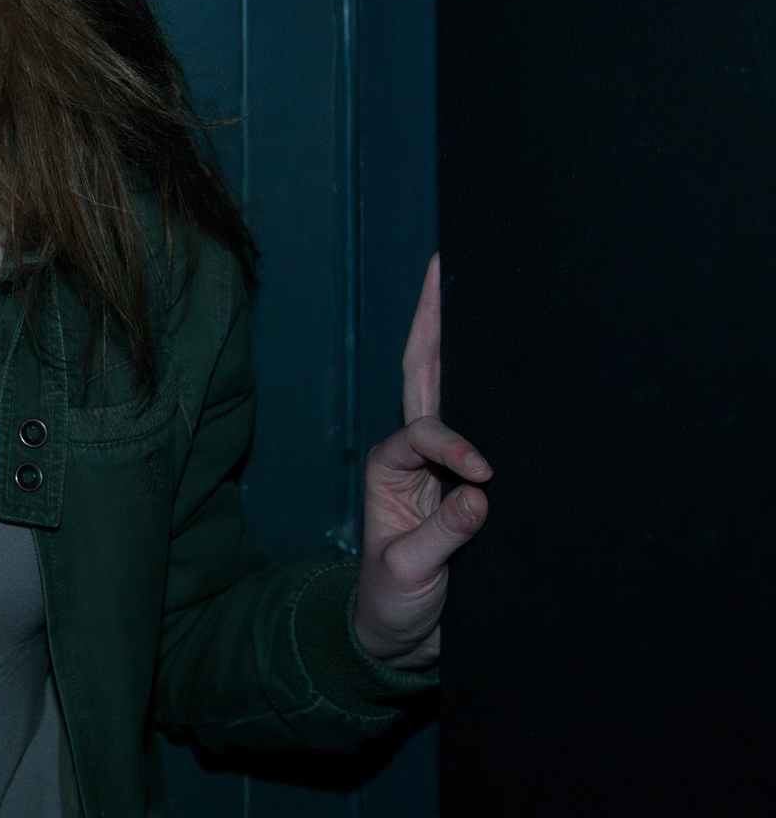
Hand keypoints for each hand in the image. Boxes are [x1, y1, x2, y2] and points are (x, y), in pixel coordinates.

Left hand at [353, 254, 490, 669]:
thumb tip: (483, 495)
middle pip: (424, 375)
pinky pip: (484, 424)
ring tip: (468, 284)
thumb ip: (442, 537)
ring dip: (460, 337)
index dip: (454, 445)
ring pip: (451, 388)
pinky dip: (495, 386)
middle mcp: (413, 455)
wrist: (401, 637)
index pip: (422, 433)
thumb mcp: (409, 574)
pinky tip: (515, 352)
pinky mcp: (470, 482)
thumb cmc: (394, 601)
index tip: (485, 477)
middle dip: (434, 322)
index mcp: (390, 469)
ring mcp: (441, 463)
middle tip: (444, 267)